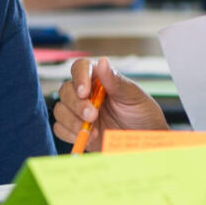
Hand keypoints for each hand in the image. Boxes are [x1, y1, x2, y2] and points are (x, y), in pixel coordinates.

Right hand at [51, 57, 168, 149]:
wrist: (145, 142)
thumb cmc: (143, 115)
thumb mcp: (133, 96)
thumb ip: (116, 81)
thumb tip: (103, 61)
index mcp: (100, 79)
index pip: (81, 68)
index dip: (79, 77)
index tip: (84, 92)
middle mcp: (87, 94)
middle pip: (66, 90)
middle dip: (76, 104)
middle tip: (92, 116)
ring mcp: (79, 112)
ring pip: (60, 110)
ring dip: (72, 121)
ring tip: (93, 131)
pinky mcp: (76, 130)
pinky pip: (60, 129)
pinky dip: (70, 134)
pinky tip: (89, 138)